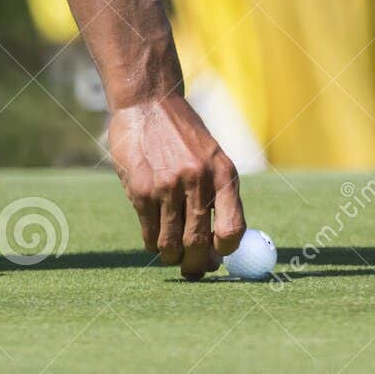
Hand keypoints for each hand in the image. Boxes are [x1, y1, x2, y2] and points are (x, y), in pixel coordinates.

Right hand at [107, 95, 246, 278]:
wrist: (148, 103)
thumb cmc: (183, 136)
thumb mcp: (211, 158)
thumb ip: (217, 196)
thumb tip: (217, 248)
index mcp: (224, 174)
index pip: (233, 230)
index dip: (225, 252)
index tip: (216, 257)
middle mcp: (199, 181)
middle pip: (199, 244)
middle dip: (196, 266)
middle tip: (193, 270)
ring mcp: (168, 186)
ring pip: (171, 243)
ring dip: (172, 256)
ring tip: (172, 254)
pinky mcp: (141, 190)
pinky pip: (149, 232)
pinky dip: (152, 241)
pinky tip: (154, 236)